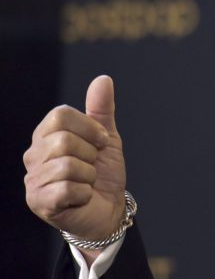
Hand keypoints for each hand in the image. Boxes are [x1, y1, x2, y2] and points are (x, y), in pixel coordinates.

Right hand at [24, 75, 126, 243]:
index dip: (90, 127)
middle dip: (90, 154)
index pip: (60, 114)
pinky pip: (67, 188)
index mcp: (46, 135)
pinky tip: (82, 197)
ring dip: (89, 175)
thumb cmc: (103, 173)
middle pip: (63, 140)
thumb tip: (103, 79)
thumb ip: (102, 109)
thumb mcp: (106, 138)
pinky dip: (85, 192)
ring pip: (67, 165)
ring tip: (86, 182)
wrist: (108, 209)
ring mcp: (33, 179)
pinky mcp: (39, 202)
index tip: (101, 142)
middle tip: (92, 166)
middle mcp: (33, 155)